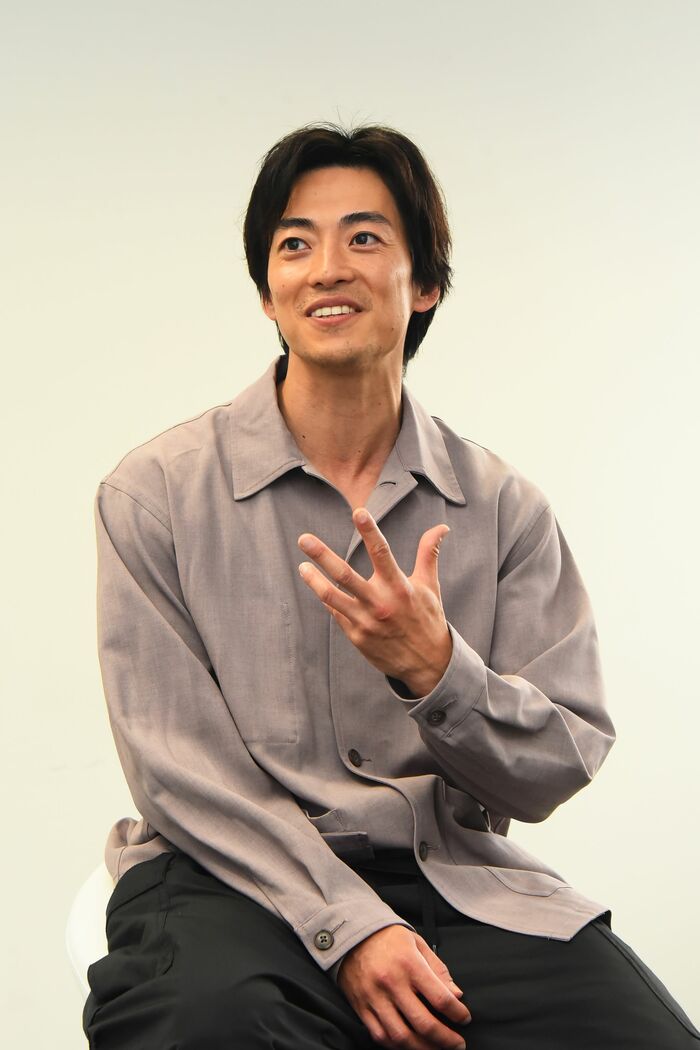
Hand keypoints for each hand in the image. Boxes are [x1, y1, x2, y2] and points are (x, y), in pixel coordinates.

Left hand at [298, 508, 451, 697]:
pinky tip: (320, 588)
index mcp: (400, 587)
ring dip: (314, 580)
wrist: (427, 664)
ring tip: (302, 567)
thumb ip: (428, 554)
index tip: (358, 512)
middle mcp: (380, 603)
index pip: (382, 552)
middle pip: (345, 574)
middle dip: (322, 555)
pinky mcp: (356, 636)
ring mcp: (365, 622)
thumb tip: (442, 527)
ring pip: (331, 596)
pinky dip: (328, 600)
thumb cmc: (427, 619)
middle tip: (304, 539)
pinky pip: (336, 613)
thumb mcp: (430, 586)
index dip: (369, 531)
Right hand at [337, 924, 469, 1048]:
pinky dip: (398, 1046)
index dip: (457, 1013)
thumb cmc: (388, 938)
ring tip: (436, 1049)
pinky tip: (411, 1045)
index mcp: (409, 964)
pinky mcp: (362, 1008)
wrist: (351, 935)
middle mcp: (392, 983)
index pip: (440, 997)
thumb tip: (456, 995)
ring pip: (402, 1036)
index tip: (464, 1018)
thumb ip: (438, 969)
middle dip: (446, 1039)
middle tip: (458, 1044)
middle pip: (424, 1023)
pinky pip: (381, 1036)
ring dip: (424, 1048)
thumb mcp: (417, 943)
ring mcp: (375, 998)